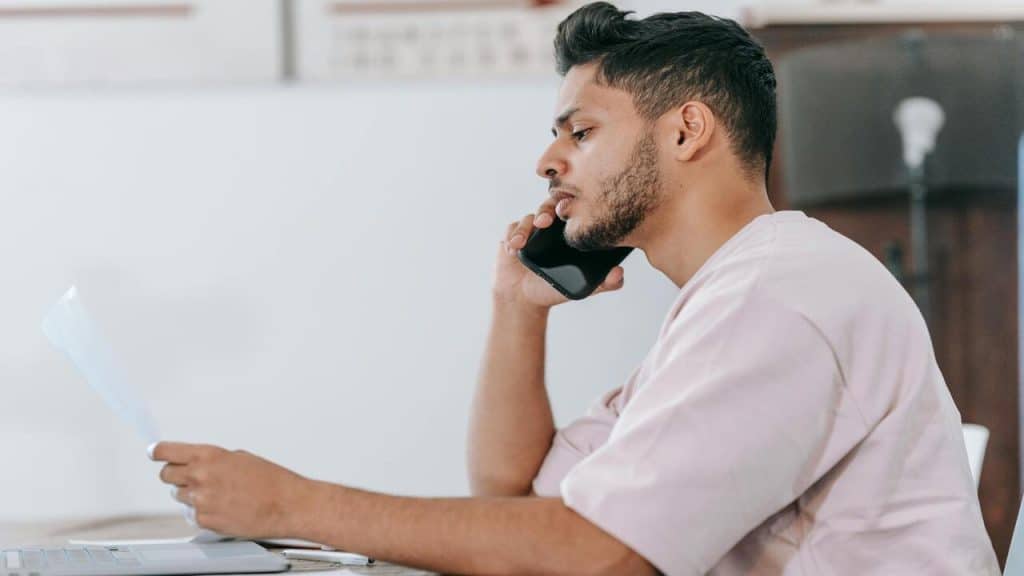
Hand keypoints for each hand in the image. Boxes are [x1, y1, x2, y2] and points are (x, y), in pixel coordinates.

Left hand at [151, 441, 318, 538]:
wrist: (286, 504)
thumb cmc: (270, 480)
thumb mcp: (240, 458)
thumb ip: (213, 460)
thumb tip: (197, 463)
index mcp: (209, 455)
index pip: (167, 451)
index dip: (158, 451)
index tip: (154, 451)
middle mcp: (201, 476)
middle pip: (167, 474)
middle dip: (176, 474)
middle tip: (191, 476)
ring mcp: (201, 499)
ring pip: (179, 495)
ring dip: (192, 494)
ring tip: (217, 494)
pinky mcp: (205, 520)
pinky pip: (193, 514)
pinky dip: (203, 511)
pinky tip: (223, 507)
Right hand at [493, 198, 624, 310]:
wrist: (523, 299)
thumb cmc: (553, 289)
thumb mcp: (580, 288)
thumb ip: (602, 283)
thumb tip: (619, 273)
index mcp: (568, 231)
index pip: (572, 209)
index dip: (571, 205)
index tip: (568, 213)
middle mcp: (549, 226)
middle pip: (549, 206)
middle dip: (546, 210)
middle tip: (545, 222)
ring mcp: (530, 229)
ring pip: (528, 217)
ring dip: (525, 227)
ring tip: (522, 242)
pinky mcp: (511, 235)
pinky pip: (511, 229)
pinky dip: (511, 237)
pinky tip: (513, 249)